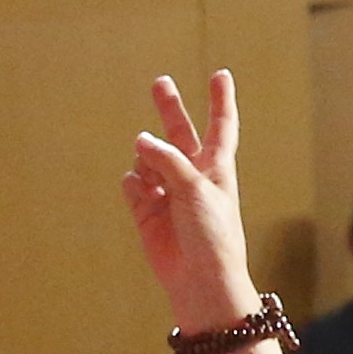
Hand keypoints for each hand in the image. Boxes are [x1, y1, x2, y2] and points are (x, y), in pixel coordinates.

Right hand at [121, 73, 263, 329]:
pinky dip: (135, 185)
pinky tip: (145, 199)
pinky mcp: (146, 209)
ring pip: (147, 159)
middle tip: (160, 82)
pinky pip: (132, 183)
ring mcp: (168, 191)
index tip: (220, 75)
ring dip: (147, 164)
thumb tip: (139, 140)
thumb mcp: (196, 188)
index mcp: (217, 167)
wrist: (199, 279)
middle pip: (178, 133)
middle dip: (170, 109)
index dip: (220, 100)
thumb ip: (169, 159)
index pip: (220, 126)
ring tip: (159, 187)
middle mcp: (192, 175)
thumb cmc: (211, 234)